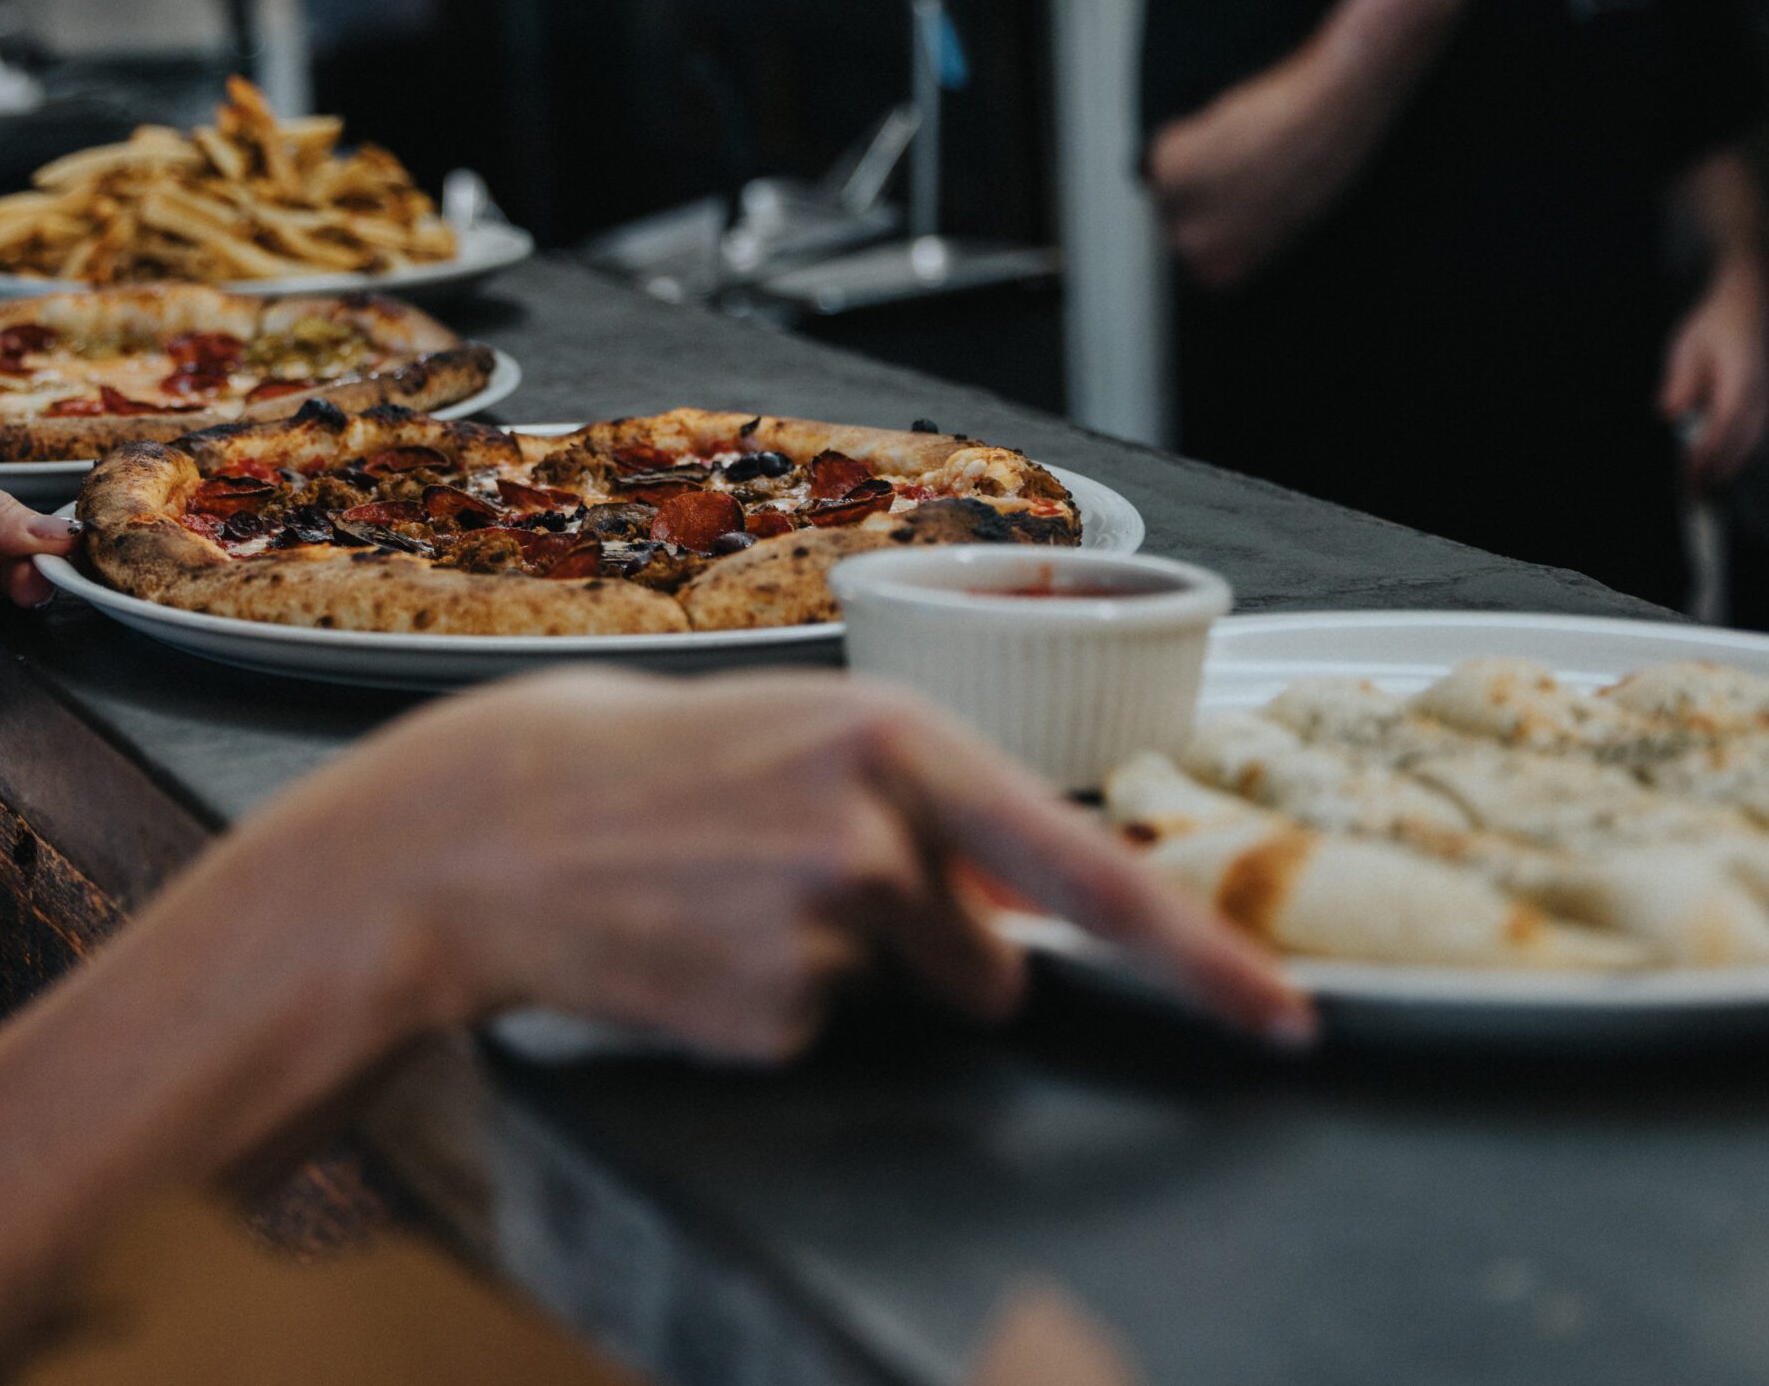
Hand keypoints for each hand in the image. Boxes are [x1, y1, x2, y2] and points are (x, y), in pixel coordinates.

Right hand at [242, 670, 1310, 1057]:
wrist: (488, 826)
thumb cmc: (648, 761)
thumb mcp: (800, 734)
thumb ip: (925, 808)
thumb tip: (1012, 940)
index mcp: (896, 741)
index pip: (1085, 870)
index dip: (1198, 955)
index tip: (1281, 1015)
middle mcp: (874, 835)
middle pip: (984, 960)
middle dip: (928, 948)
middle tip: (790, 879)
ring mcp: (820, 934)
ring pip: (893, 997)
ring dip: (833, 968)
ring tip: (721, 896)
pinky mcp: (769, 1019)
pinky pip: (815, 1034)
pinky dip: (766, 1007)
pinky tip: (691, 944)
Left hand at [1660, 258, 1768, 490]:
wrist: (1750, 305)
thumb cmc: (1714, 324)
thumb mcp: (1686, 346)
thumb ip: (1681, 381)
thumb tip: (1670, 413)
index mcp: (1741, 377)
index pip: (1722, 425)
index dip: (1704, 455)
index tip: (1686, 477)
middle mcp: (1761, 392)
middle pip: (1739, 442)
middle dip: (1713, 472)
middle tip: (1686, 498)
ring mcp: (1768, 398)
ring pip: (1749, 443)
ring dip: (1725, 468)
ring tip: (1697, 493)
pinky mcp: (1765, 403)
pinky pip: (1752, 436)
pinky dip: (1734, 456)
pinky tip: (1714, 471)